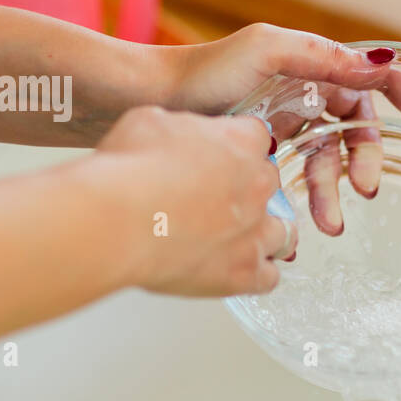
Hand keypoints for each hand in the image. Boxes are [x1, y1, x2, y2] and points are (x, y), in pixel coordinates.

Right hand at [95, 105, 292, 296]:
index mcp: (239, 144)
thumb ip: (182, 129)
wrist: (118, 221)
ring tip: (238, 237)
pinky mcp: (243, 273)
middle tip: (219, 197)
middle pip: (270, 184)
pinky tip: (238, 269)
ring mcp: (254, 233)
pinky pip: (269, 277)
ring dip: (264, 233)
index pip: (256, 137)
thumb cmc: (129, 170)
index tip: (224, 154)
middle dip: (248, 189)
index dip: (238, 146)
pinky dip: (258, 274)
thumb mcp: (151, 122)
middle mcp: (257, 187)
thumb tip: (182, 139)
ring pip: (282, 232)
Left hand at [166, 24, 400, 236]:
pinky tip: (304, 224)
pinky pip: (303, 179)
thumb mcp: (266, 51)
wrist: (151, 103)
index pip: (380, 81)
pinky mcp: (270, 152)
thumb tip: (376, 64)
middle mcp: (310, 93)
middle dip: (364, 163)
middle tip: (362, 191)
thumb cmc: (202, 73)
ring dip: (333, 192)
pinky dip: (308, 200)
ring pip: (331, 162)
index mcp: (317, 65)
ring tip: (327, 223)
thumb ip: (321, 56)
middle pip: (359, 132)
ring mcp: (291, 123)